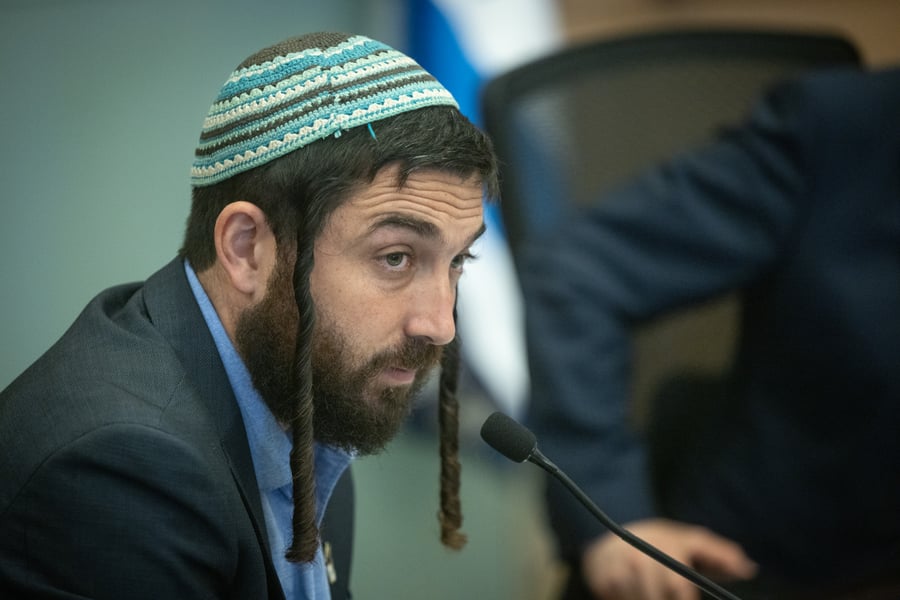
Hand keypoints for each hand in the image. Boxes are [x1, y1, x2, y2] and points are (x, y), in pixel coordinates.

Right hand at [580, 518, 757, 599]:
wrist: (611, 534)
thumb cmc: (659, 542)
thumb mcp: (689, 541)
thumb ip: (719, 554)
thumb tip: (748, 568)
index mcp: (666, 550)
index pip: (678, 589)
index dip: (682, 598)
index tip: (684, 598)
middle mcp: (640, 560)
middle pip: (657, 599)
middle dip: (664, 598)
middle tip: (667, 593)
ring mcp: (618, 572)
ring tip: (652, 591)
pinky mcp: (601, 583)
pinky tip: (632, 593)